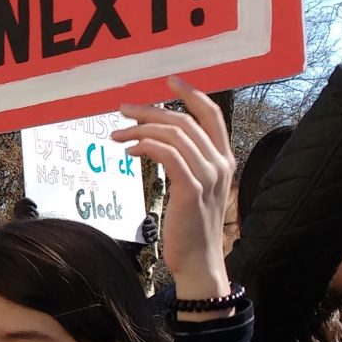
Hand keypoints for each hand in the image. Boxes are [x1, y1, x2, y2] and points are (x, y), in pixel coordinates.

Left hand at [112, 78, 232, 302]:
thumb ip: (183, 162)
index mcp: (223, 159)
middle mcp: (220, 164)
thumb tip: (152, 141)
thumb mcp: (192, 188)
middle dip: (150, 110)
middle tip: (123, 109)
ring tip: (117, 134)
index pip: (211, 115)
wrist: (198, 262)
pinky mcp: (191, 191)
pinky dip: (146, 146)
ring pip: (174, 135)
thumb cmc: (191, 226)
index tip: (169, 79)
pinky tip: (130, 151)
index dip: (191, 93)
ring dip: (140, 129)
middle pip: (185, 121)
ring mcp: (207, 177)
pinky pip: (167, 155)